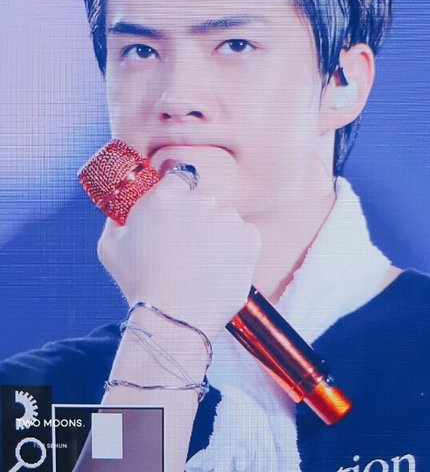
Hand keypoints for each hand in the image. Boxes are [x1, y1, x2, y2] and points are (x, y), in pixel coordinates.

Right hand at [97, 148, 261, 339]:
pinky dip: (235, 249)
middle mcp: (201, 199)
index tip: (173, 216)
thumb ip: (117, 219)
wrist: (176, 318)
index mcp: (166, 194)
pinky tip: (218, 268)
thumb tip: (120, 210)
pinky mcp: (250, 237)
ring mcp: (228, 217)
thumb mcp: (110, 246)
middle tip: (185, 247)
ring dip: (216, 233)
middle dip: (196, 216)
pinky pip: (243, 236)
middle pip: (202, 199)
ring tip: (201, 263)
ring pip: (224, 218)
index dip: (176, 199)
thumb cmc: (140, 283)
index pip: (178, 180)